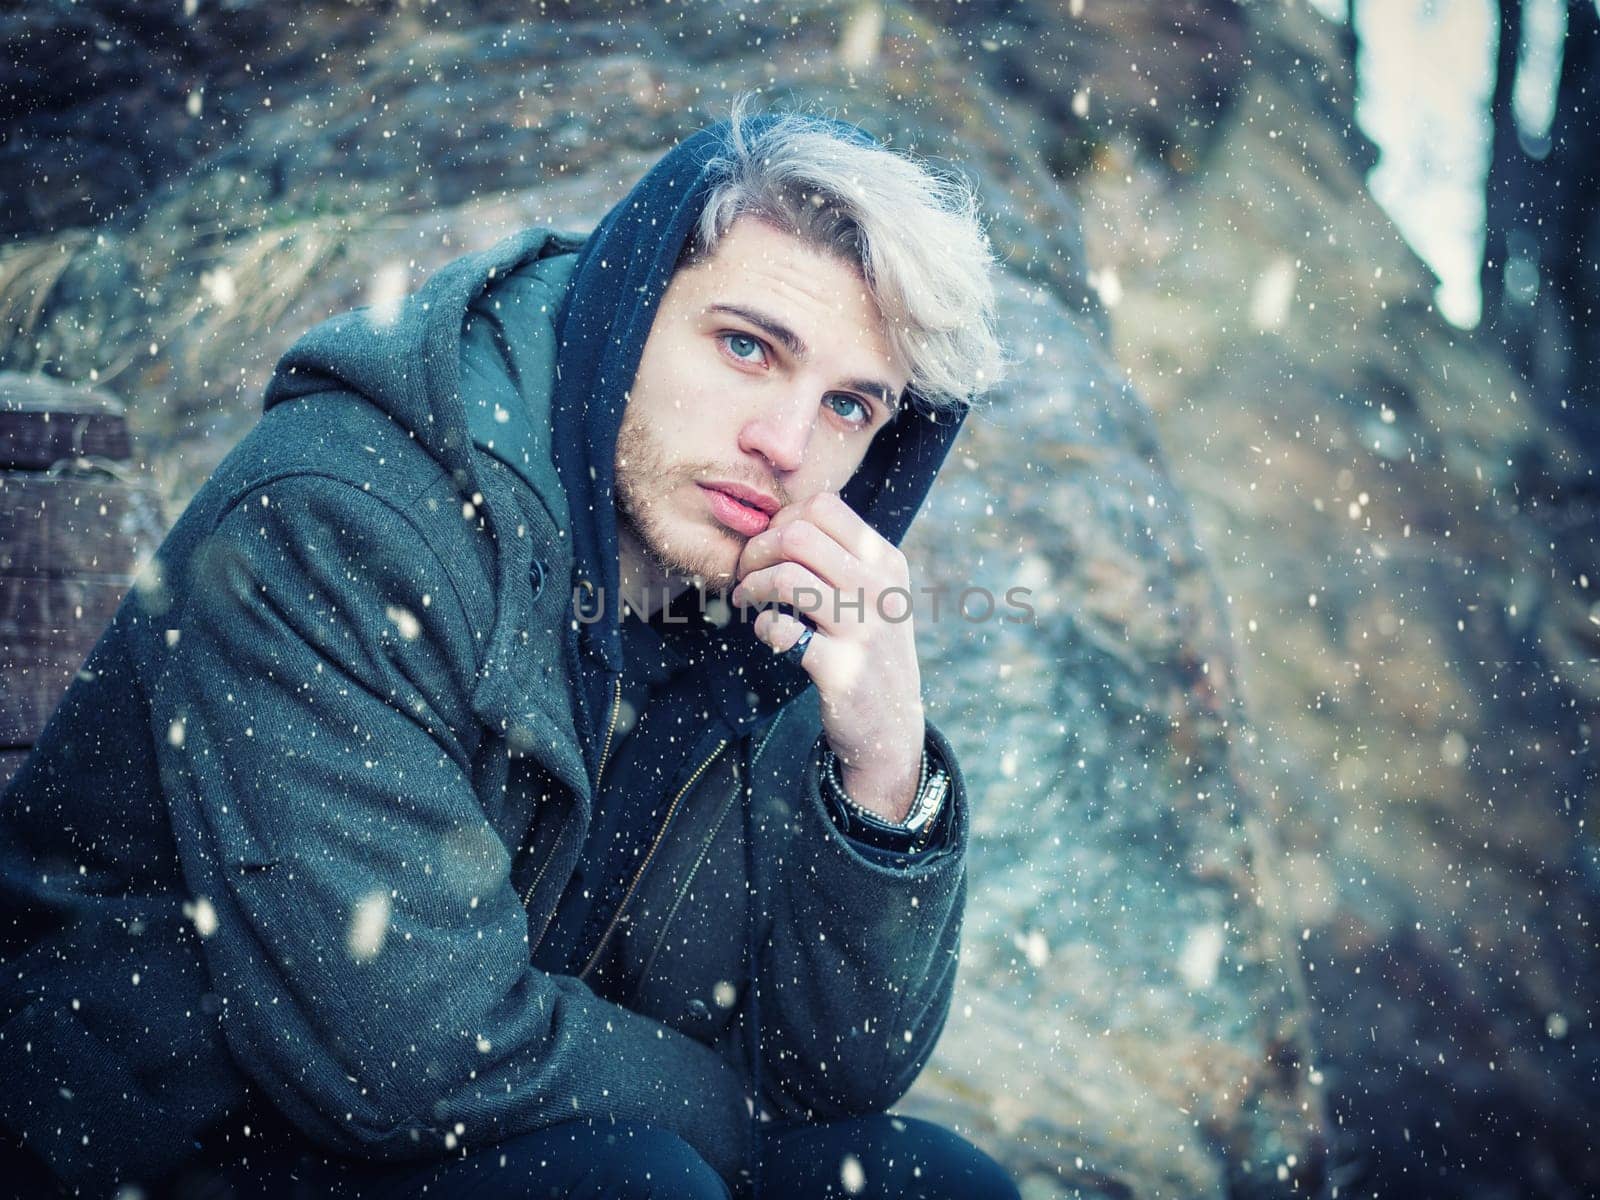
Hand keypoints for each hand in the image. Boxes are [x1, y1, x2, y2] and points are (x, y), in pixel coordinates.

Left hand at [730, 493, 923, 821]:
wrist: (891, 724)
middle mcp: (880, 590)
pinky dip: (762, 626)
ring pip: (786, 577)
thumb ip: (842, 556)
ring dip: (752, 586)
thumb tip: (781, 522)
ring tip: (747, 600)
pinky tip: (768, 632)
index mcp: (886, 562)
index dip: (782, 520)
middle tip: (747, 573)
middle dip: (757, 550)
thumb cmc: (869, 649)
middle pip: (797, 534)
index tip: (770, 547)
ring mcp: (863, 630)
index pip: (823, 506)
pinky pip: (780, 629)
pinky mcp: (841, 669)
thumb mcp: (876, 594)